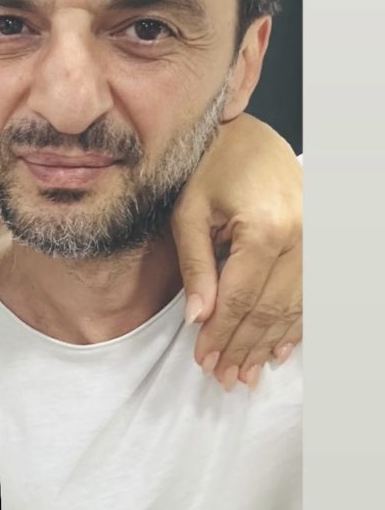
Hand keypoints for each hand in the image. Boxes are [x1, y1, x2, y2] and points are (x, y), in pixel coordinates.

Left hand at [170, 114, 301, 389]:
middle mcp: (300, 237)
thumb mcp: (189, 212)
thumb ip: (195, 266)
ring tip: (246, 373)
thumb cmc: (210, 165)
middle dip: (244, 347)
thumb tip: (197, 318)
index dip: (221, 335)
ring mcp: (317, 239)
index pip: (240, 299)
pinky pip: (310, 292)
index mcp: (265, 228)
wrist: (248, 132)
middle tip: (223, 377)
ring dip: (269, 344)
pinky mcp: (320, 240)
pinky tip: (278, 349)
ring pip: (294, 307)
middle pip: (270, 310)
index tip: (204, 360)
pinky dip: (294, 325)